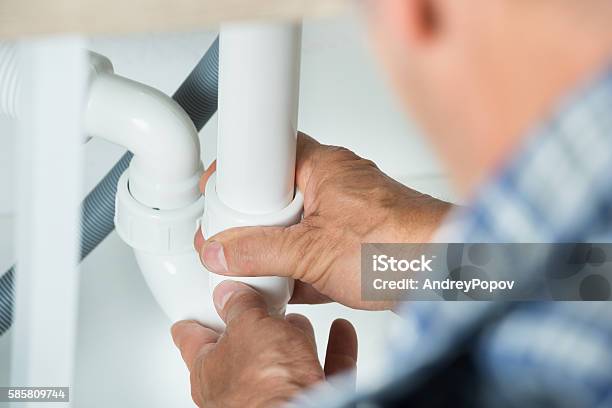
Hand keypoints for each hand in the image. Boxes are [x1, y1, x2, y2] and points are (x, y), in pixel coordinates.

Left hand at [171, 280, 357, 407]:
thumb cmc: (264, 383)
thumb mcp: (247, 325)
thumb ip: (240, 305)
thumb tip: (232, 294)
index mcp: (209, 370)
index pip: (191, 341)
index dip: (190, 324)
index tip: (189, 314)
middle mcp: (239, 388)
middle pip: (244, 351)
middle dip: (254, 327)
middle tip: (259, 304)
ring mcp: (275, 396)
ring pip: (284, 362)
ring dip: (294, 338)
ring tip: (300, 319)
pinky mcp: (310, 399)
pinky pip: (323, 369)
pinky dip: (333, 348)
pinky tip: (340, 331)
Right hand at [195, 133, 451, 309]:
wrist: (451, 276)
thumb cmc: (400, 246)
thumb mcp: (311, 252)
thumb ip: (260, 250)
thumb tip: (224, 250)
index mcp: (324, 167)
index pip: (269, 151)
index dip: (240, 170)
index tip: (218, 189)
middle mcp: (338, 185)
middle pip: (281, 194)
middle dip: (257, 219)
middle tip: (236, 237)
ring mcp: (350, 216)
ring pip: (300, 226)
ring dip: (280, 247)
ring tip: (261, 266)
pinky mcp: (360, 245)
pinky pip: (319, 250)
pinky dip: (302, 267)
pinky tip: (289, 285)